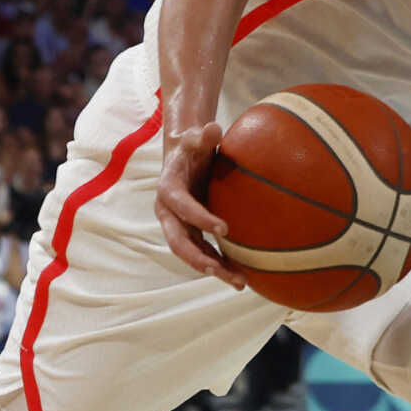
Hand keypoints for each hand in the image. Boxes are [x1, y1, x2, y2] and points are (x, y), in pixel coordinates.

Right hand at [156, 120, 246, 288]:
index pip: (181, 206)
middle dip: (198, 258)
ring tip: (239, 283)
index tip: (224, 229)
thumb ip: (203, 136)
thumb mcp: (196, 139)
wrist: (185, 159)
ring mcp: (179, 226)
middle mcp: (169, 213)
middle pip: (179, 241)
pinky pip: (204, 253)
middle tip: (220, 270)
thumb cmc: (193, 147)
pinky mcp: (191, 233)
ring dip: (213, 269)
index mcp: (168, 189)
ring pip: (191, 253)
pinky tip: (242, 276)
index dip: (199, 218)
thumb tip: (213, 127)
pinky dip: (220, 264)